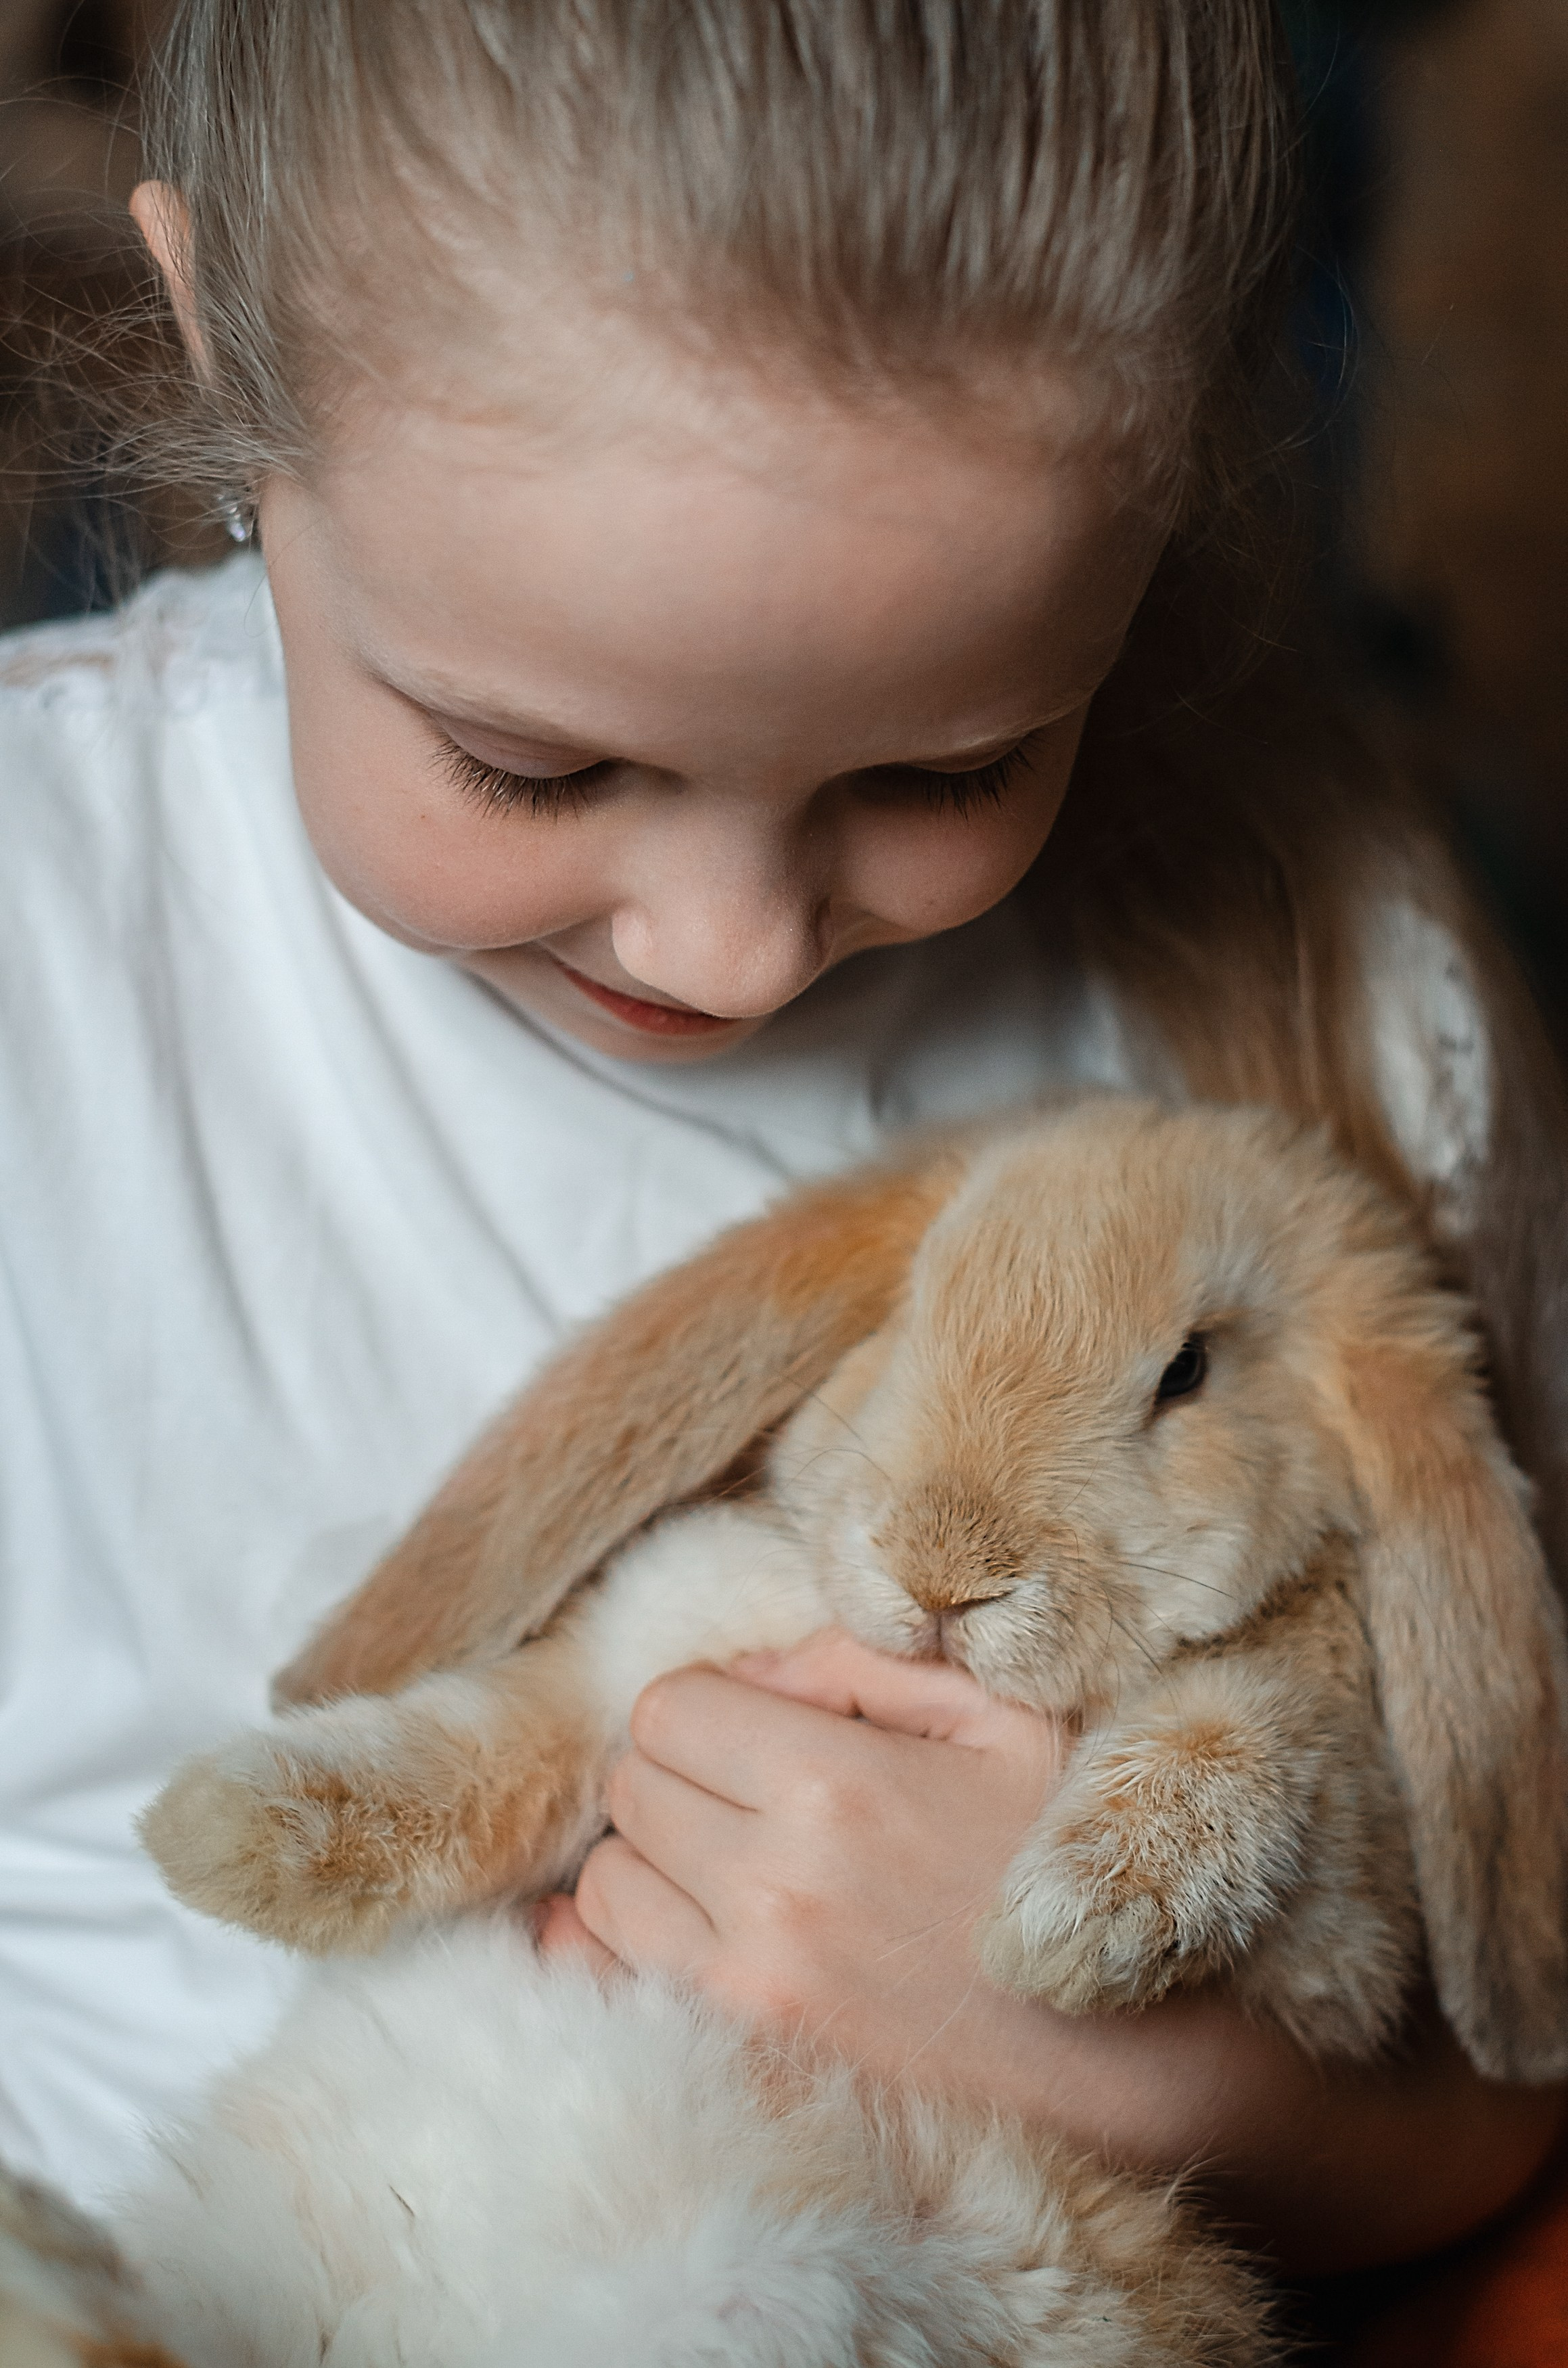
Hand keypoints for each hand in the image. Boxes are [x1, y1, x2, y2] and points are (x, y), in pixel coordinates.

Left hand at [538, 1626, 1065, 2085]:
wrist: (1123, 2047)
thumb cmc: (1063, 1854)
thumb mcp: (997, 1713)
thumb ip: (857, 1661)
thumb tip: (745, 1676)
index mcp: (832, 1780)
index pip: (668, 1708)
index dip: (711, 1705)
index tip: (762, 1727)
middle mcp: (774, 1883)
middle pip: (632, 1790)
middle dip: (681, 1774)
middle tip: (754, 1791)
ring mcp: (753, 1981)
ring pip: (607, 1886)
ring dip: (654, 1859)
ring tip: (733, 1860)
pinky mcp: (751, 2051)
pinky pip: (610, 1980)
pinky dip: (616, 1946)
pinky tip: (669, 1923)